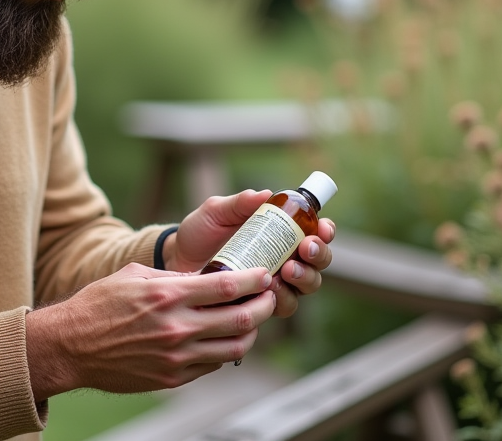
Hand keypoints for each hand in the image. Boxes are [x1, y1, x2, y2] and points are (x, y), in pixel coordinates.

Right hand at [25, 263, 275, 399]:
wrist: (71, 346)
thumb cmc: (98, 304)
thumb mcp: (134, 275)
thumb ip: (172, 277)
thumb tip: (205, 277)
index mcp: (167, 295)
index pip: (227, 287)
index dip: (254, 280)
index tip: (265, 274)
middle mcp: (176, 327)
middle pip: (240, 318)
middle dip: (263, 306)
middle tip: (269, 297)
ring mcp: (176, 356)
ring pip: (234, 348)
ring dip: (251, 333)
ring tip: (252, 320)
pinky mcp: (172, 378)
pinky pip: (212, 365)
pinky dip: (225, 351)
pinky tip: (223, 338)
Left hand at [161, 190, 335, 316]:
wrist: (176, 261)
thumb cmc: (200, 232)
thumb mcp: (216, 211)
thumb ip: (239, 203)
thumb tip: (265, 194)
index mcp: (280, 231)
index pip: (315, 231)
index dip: (326, 231)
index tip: (322, 229)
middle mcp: (285, 257)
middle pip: (320, 261)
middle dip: (319, 255)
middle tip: (305, 249)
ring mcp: (276, 282)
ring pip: (307, 286)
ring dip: (304, 278)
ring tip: (285, 270)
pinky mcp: (261, 303)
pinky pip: (283, 306)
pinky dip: (281, 299)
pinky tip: (268, 290)